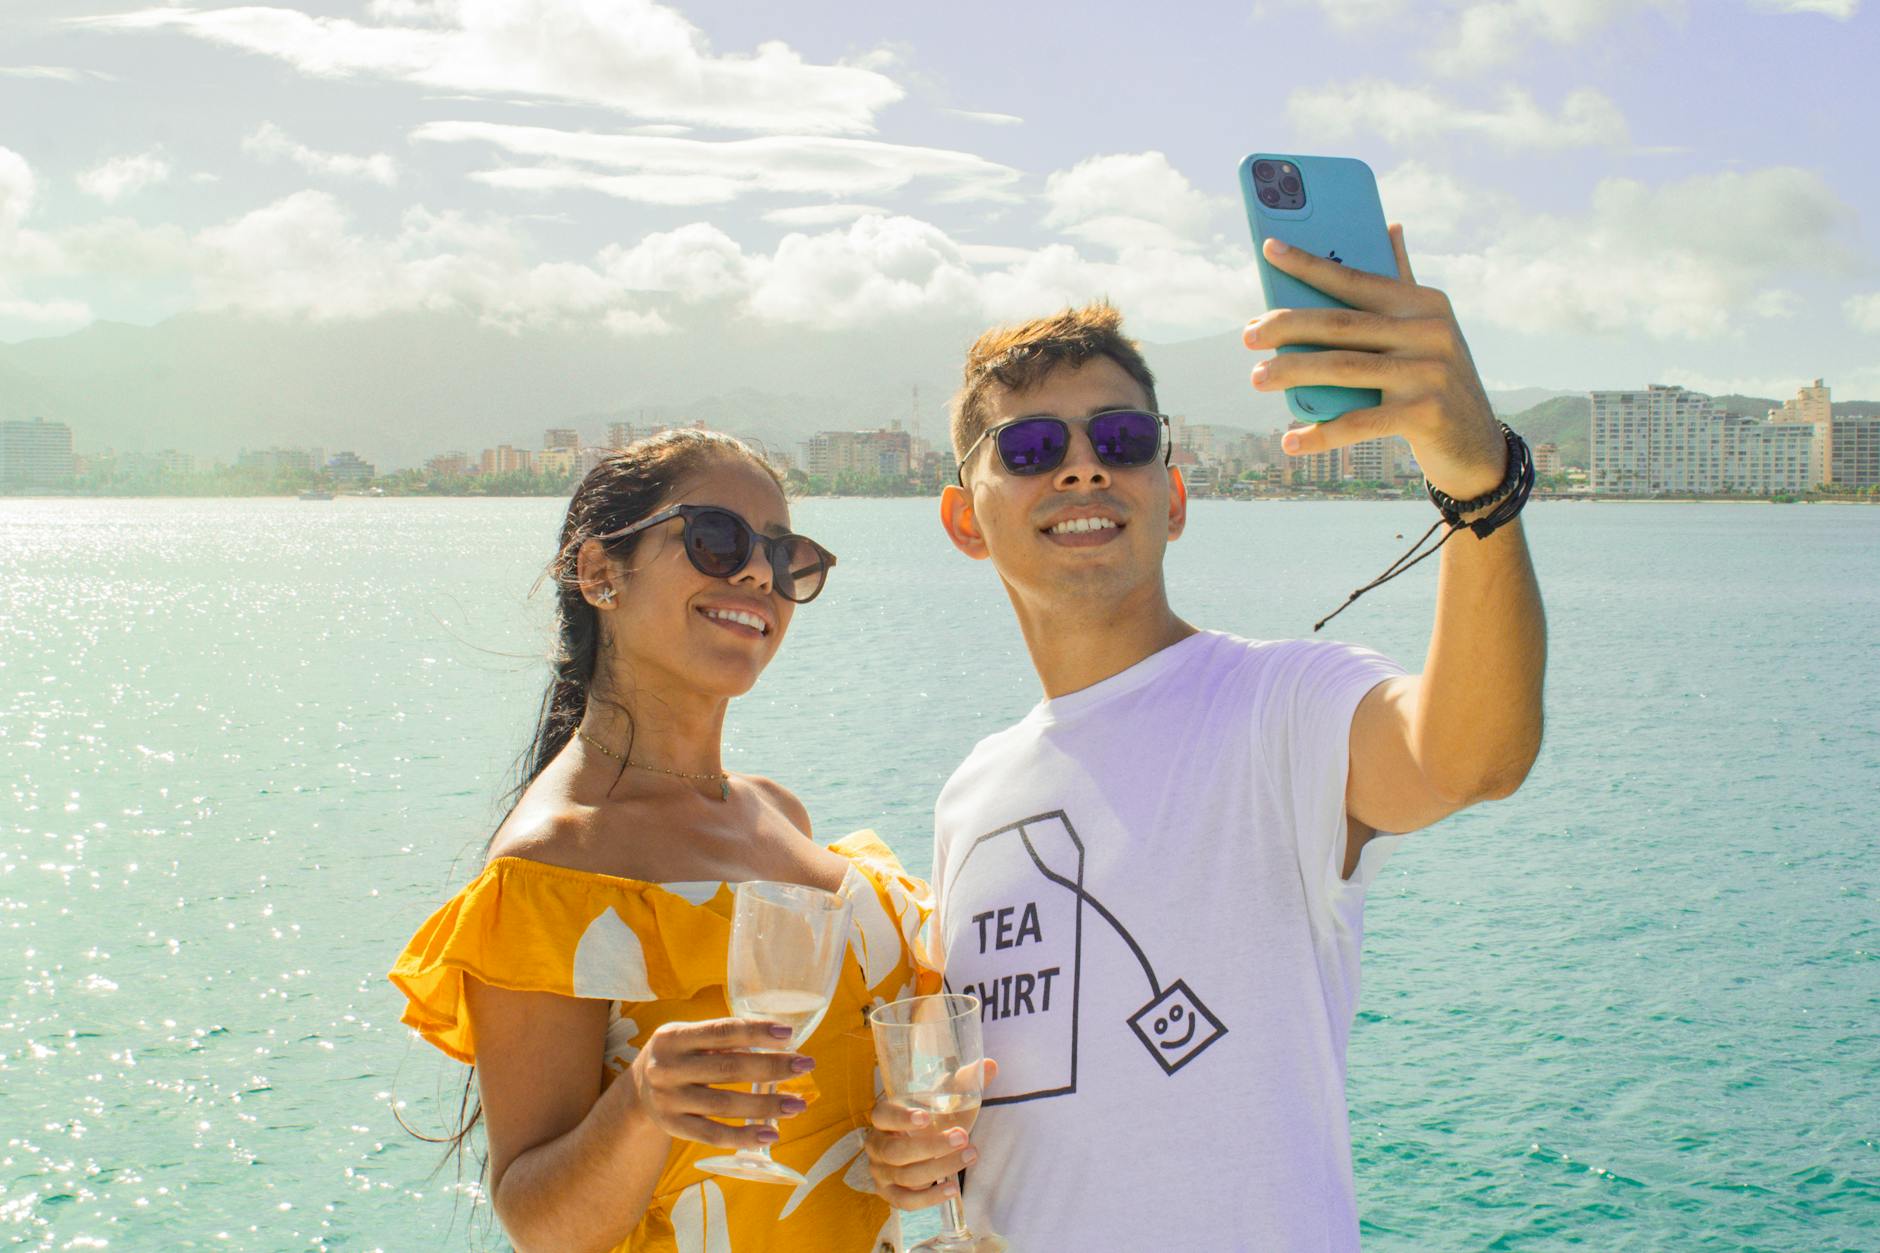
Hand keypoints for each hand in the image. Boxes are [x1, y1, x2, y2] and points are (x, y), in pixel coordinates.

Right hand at [626, 1018, 812, 1149]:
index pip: (721, 1031)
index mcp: (673, 1037)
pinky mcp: (674, 1127)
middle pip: (728, 1068)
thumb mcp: (688, 1037)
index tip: (789, 1034)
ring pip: (724, 1105)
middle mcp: (667, 1068)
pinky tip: (770, 1134)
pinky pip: (713, 1135)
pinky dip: (743, 1137)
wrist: (637, 1091)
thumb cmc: (679, 1056)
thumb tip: (778, 1041)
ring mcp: (669, 1101)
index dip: (756, 1032)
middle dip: (772, 1067)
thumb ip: (722, 1038)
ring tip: (798, 1104)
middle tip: (806, 1065)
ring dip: (765, 1106)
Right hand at [862, 1059, 996, 1210]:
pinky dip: (930, 1198)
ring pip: (906, 1176)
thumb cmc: (935, 1119)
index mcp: (883, 1117)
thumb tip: (989, 1065)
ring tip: (970, 1155)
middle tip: (962, 1136)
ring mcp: (880, 1172)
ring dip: (940, 1168)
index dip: (901, 1117)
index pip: (882, 1115)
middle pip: (896, 1151)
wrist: (927, 1146)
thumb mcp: (946, 1099)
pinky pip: (906, 1202)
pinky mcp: (890, 1194)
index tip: (926, 1117)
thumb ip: (965, 1081)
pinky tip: (953, 1189)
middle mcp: (876, 1145)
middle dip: (931, 1147)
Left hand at [1245, 227, 1507, 501]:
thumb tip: (1388, 226)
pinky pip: (1359, 422)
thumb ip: (1404, 282)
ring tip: (1257, 377)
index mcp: (1423, 303)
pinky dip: (1321, 433)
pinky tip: (1290, 440)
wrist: (1477, 443)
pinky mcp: (1424, 414)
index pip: (1355, 279)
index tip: (1268, 250)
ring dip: (1292, 372)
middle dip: (1287, 327)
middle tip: (1247, 336)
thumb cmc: (1434, 380)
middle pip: (1341, 324)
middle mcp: (1429, 332)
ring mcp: (1428, 373)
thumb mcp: (1427, 329)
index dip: (1309, 265)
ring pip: (1343, 368)